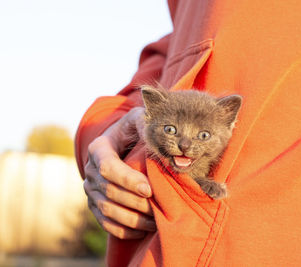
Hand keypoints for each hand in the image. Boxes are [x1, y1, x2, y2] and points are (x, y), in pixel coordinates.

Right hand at [83, 107, 154, 238]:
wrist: (123, 142)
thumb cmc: (134, 129)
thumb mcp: (139, 119)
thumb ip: (146, 123)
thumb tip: (161, 137)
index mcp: (98, 149)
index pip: (108, 167)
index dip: (127, 180)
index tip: (149, 189)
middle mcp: (91, 170)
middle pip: (109, 192)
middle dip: (135, 202)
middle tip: (159, 208)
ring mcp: (91, 190)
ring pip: (107, 210)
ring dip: (132, 219)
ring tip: (156, 222)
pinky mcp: (96, 204)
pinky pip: (105, 222)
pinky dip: (123, 230)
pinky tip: (143, 231)